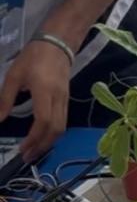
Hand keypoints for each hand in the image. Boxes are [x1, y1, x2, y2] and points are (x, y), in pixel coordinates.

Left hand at [0, 40, 71, 161]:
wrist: (58, 43)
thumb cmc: (33, 57)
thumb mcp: (13, 76)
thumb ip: (5, 99)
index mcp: (44, 91)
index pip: (44, 120)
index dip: (34, 137)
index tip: (21, 148)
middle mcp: (58, 98)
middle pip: (56, 128)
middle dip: (42, 146)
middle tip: (27, 157)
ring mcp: (65, 98)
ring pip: (62, 126)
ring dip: (49, 142)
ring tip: (34, 151)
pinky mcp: (66, 98)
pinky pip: (63, 121)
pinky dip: (53, 133)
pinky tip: (42, 137)